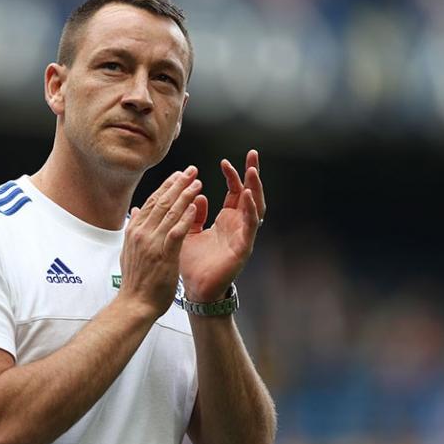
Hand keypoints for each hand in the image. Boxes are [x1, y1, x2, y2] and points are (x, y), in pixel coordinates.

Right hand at [120, 166, 201, 316]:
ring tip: (197, 182)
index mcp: (134, 230)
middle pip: (161, 201)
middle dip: (177, 184)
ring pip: (169, 212)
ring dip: (185, 195)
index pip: (151, 201)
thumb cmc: (135, 281)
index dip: (166, 186)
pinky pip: (177, 230)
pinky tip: (196, 206)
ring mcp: (151, 242)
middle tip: (191, 171)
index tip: (177, 175)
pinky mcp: (163, 254)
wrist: (135, 304)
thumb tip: (134, 212)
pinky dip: (186, 216)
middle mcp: (141, 232)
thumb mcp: (128, 251)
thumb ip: (133, 229)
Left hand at [179, 150, 266, 301]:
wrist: (195, 289)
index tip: (226, 161)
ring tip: (252, 170)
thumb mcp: (188, 231)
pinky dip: (250, 210)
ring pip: (255, 207)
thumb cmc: (192, 262)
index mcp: (226, 220)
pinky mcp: (244, 247)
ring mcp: (243, 235)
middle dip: (252, 174)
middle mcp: (238, 225)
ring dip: (254, 188)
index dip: (232, 176)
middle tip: (253, 154)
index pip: (234, 191)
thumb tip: (196, 195)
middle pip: (250, 194)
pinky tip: (248, 196)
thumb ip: (192, 214)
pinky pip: (251, 226)